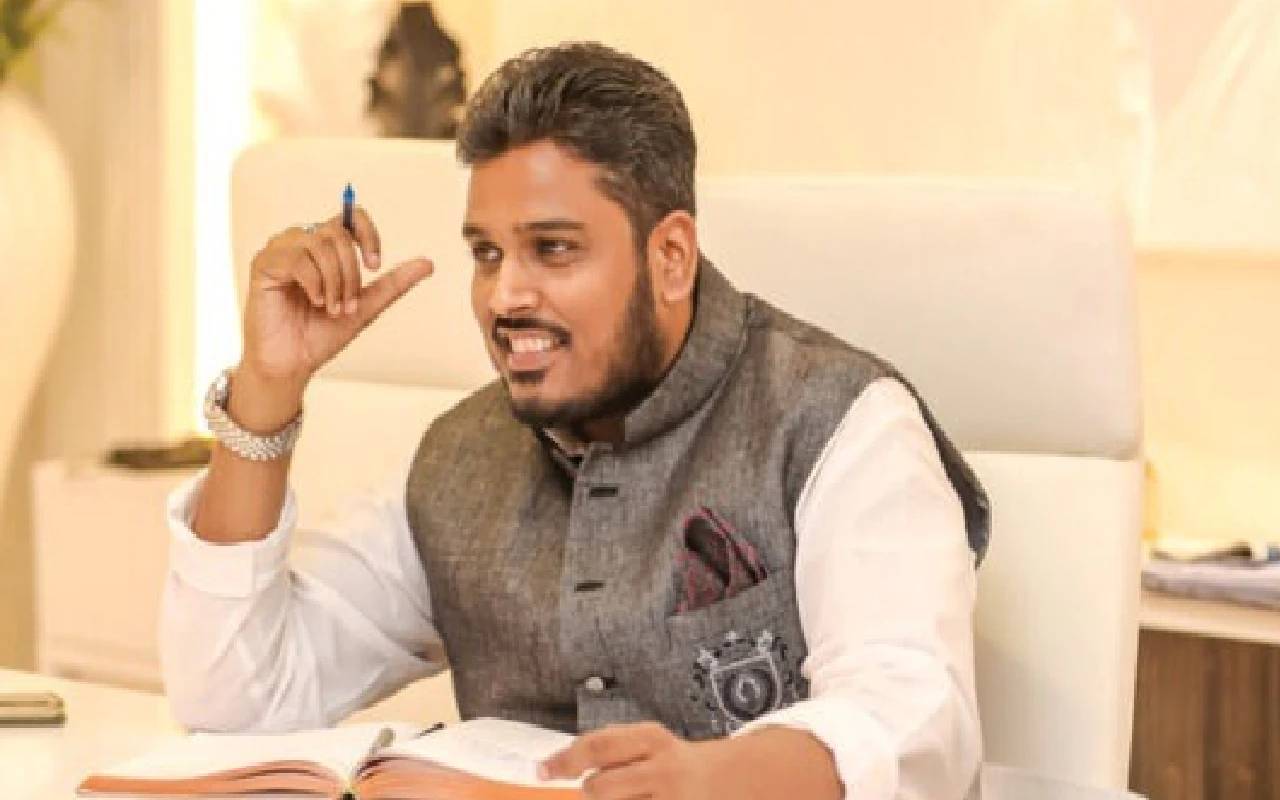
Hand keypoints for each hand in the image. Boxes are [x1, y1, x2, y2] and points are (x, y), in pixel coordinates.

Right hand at [241, 207, 433, 389]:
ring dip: (335, 281)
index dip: (368, 235)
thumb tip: (428, 263)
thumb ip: (393, 283)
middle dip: (351, 273)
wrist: (292, 363)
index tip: (375, 266)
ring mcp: (280, 250)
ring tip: (333, 308)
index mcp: (324, 246)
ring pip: (319, 244)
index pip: (350, 217)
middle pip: (338, 233)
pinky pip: (297, 258)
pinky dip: (314, 283)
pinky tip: (316, 302)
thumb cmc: (321, 334)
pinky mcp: (263, 264)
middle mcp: (301, 241)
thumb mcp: (366, 306)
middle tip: (349, 305)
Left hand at [539, 722, 728, 799]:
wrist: (731, 778)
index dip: (564, 760)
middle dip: (591, 790)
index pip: (598, 747)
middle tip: (596, 787)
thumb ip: (613, 750)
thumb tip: (561, 766)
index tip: (542, 770)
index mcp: (652, 738)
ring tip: (633, 794)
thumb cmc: (677, 762)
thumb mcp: (649, 744)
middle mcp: (663, 768)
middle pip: (600, 786)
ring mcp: (671, 798)